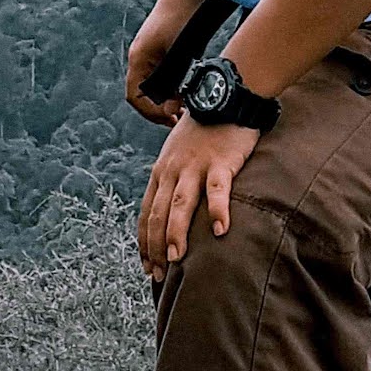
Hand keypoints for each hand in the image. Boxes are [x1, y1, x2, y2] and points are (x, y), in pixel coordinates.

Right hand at [126, 0, 204, 126]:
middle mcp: (141, 57)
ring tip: (184, 107)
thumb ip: (174, 82)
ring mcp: (151, 52)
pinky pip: (163, 73)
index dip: (150, 113)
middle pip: (144, 93)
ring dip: (167, 97)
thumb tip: (171, 109)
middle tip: (179, 118)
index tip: (169, 119)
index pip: (135, 97)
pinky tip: (187, 88)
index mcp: (139, 59)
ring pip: (154, 84)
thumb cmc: (182, 16)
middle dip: (160, 108)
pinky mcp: (163, 47)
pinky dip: (173, 85)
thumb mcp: (179, 53)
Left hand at [137, 114, 258, 279]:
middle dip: (155, 246)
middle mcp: (172, 170)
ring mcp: (195, 166)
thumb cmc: (204, 128)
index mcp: (161, 171)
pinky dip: (218, 210)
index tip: (146, 266)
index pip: (147, 212)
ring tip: (176, 259)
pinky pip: (218, 190)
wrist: (225, 97)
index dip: (144, 241)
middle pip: (159, 213)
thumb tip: (172, 208)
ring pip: (180, 204)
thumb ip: (174, 178)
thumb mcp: (178, 152)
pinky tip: (220, 231)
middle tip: (159, 274)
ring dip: (176, 233)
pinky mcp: (220, 162)